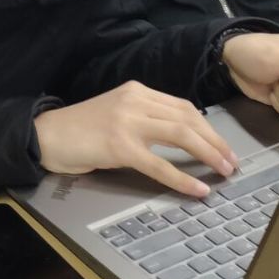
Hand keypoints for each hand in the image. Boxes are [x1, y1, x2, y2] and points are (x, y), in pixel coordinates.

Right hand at [33, 81, 237, 198]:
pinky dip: (182, 178)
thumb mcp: (117, 112)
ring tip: (223, 171)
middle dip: (215, 141)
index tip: (222, 145)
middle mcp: (135, 100)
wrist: (47, 135)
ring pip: (181, 134)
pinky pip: (160, 163)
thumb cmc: (81, 130)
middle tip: (231, 160)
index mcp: (137, 90)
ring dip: (208, 154)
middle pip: (188, 118)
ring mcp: (127, 121)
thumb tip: (181, 136)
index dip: (207, 128)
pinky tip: (196, 188)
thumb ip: (144, 117)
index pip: (183, 106)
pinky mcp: (119, 146)